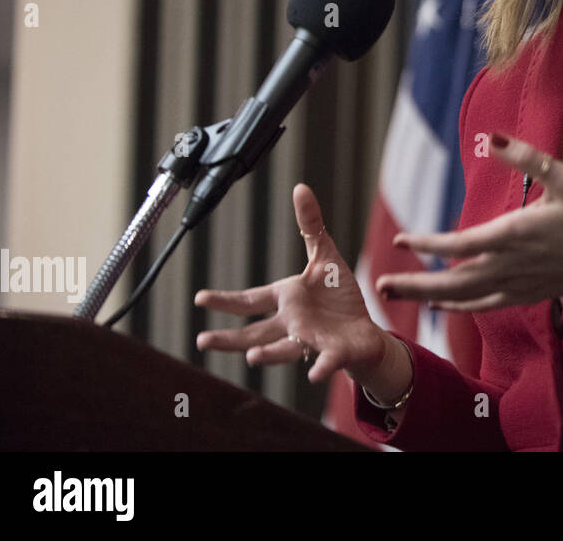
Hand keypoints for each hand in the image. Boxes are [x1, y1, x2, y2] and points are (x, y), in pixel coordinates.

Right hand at [194, 183, 389, 385]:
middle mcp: (293, 323)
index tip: (199, 297)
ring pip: (286, 349)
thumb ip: (311, 225)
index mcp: (287, 299)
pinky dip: (321, 367)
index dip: (226, 300)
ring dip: (269, 354)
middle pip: (256, 332)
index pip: (251, 300)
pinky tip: (315, 374)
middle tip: (203, 340)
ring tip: (251, 358)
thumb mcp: (325, 255)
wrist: (363, 331)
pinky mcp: (335, 351)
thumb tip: (300, 187)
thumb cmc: (338, 297)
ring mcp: (312, 340)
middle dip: (230, 338)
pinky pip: (326, 360)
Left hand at [377, 133, 562, 312]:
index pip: (461, 244)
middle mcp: (511, 265)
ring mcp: (517, 285)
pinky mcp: (525, 296)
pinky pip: (483, 306)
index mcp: (516, 234)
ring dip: (426, 296)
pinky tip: (439, 302)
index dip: (428, 243)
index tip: (402, 238)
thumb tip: (492, 137)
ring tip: (395, 292)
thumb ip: (527, 157)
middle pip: (452, 280)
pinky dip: (456, 305)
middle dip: (414, 282)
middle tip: (380, 282)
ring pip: (463, 297)